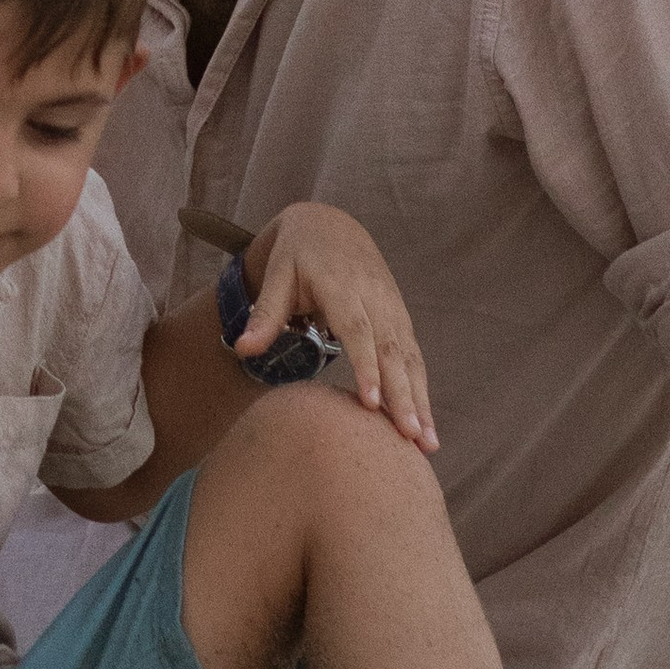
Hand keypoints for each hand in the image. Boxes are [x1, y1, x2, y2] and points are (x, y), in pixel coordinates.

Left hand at [240, 204, 436, 450]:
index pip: (357, 329)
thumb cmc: (298, 253)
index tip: (372, 403)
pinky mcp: (400, 319)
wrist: (331, 224)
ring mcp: (392, 308)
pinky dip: (422, 391)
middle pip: (391, 349)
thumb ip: (265, 314)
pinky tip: (426, 425)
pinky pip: (413, 357)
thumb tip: (242, 350)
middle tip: (408, 435)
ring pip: (409, 357)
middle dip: (402, 394)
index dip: (367, 365)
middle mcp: (375, 297)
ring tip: (427, 443)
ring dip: (420, 400)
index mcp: (342, 284)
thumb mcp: (277, 274)